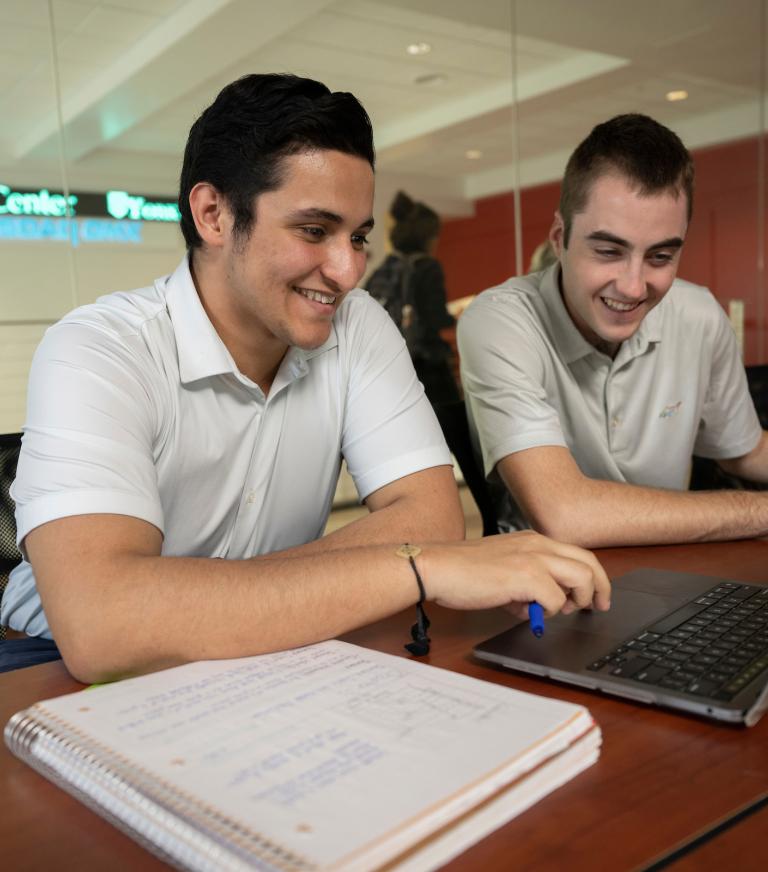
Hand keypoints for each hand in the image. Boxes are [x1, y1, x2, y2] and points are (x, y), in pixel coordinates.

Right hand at [421, 530, 610, 619]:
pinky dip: (546, 612)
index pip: (578, 554)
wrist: (438, 567)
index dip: (593, 577)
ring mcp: (533, 558)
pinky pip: (555, 600)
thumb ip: (526, 581)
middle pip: (589, 563)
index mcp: (533, 540)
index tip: (594, 596)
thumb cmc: (463, 571)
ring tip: (556, 611)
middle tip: (598, 608)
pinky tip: (523, 611)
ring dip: (576, 600)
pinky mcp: (526, 576)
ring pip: (582, 578)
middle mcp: (538, 544)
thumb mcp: (503, 569)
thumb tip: (539, 604)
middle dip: (599, 589)